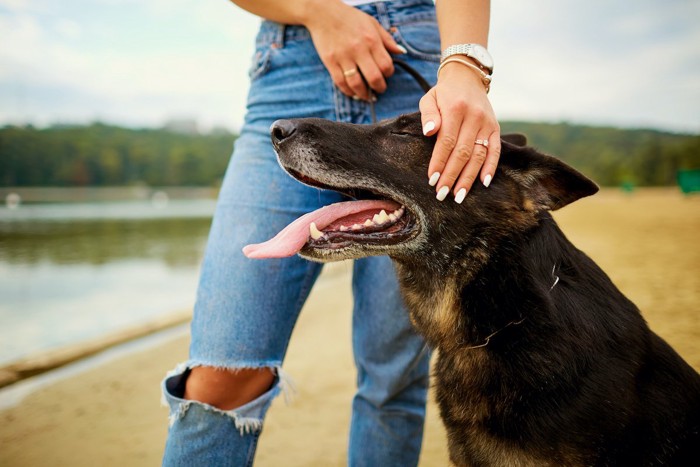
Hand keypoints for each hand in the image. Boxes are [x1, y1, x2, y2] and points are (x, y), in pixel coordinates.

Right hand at [303, 2, 405, 99]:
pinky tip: (353, 92)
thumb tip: (401, 52)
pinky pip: (340, 82)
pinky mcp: (330, 62)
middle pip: (374, 78)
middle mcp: (358, 49)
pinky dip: (348, 91)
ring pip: (356, 84)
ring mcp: (343, 57)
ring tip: (367, 96)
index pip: (386, 65)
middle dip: (380, 88)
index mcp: (371, 40)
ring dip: (364, 94)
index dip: (389, 73)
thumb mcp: (372, 23)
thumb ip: (387, 39)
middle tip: (380, 89)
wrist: (323, 13)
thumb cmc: (350, 18)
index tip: (386, 74)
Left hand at [419, 62, 499, 202]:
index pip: (447, 142)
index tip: (432, 180)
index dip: (439, 163)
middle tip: (441, 194)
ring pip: (479, 155)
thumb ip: (428, 115)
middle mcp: (474, 117)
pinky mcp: (495, 128)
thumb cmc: (443, 93)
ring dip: (469, 178)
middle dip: (452, 176)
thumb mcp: (429, 98)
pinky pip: (496, 151)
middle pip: (463, 153)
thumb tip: (429, 132)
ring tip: (459, 195)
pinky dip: (491, 168)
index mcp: (456, 109)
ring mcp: (487, 124)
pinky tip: (484, 183)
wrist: (467, 77)